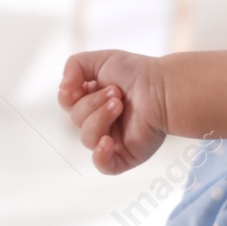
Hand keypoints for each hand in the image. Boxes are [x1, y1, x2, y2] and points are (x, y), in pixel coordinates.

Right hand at [57, 49, 167, 173]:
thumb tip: (62, 90)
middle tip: (117, 93)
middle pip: (76, 120)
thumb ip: (74, 66)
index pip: (67, 103)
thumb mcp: (101, 59)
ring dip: (101, 118)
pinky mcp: (124, 155)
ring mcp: (111, 140)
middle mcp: (99, 122)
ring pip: (87, 139)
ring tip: (120, 104)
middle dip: (94, 103)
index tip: (89, 83)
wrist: (164, 87)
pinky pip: (103, 166)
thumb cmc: (137, 73)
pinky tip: (108, 141)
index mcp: (91, 101)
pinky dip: (100, 155)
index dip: (72, 95)